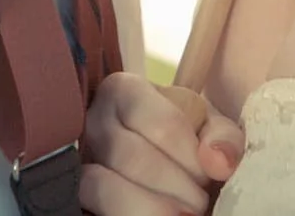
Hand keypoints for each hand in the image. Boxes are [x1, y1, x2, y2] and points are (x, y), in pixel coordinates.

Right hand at [80, 72, 243, 214]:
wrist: (164, 166)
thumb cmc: (185, 143)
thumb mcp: (208, 129)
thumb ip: (222, 137)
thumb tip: (218, 163)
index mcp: (125, 91)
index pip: (163, 125)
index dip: (191, 159)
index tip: (209, 176)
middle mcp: (93, 119)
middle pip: (134, 158)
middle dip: (177, 188)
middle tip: (199, 203)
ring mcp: (77, 156)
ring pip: (103, 186)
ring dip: (152, 207)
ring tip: (182, 215)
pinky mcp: (73, 189)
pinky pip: (88, 205)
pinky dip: (127, 214)